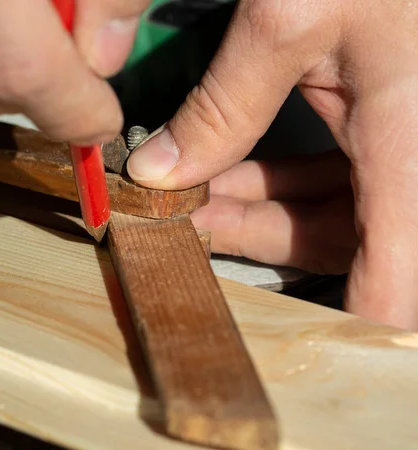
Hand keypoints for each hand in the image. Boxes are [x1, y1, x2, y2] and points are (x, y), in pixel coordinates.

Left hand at [127, 0, 417, 328]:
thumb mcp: (290, 20)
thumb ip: (225, 106)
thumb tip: (161, 171)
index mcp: (411, 146)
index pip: (397, 279)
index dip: (356, 323)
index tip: (289, 338)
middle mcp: (411, 162)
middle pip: (342, 244)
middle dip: (255, 237)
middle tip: (184, 221)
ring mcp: (399, 150)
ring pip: (331, 214)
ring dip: (256, 207)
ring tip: (190, 191)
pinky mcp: (384, 131)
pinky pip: (333, 181)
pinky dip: (278, 180)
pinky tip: (224, 164)